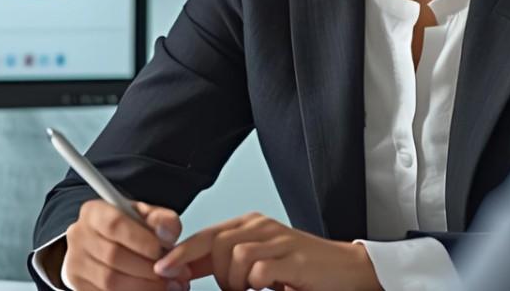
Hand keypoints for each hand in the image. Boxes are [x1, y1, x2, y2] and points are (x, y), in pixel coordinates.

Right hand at [63, 199, 188, 290]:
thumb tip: (168, 234)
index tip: (163, 249)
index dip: (140, 239)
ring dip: (144, 287)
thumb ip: (161, 219)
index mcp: (94, 213)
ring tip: (167, 285)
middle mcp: (79, 237)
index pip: (114, 224)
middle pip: (113, 256)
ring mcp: (76, 265)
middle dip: (148, 268)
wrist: (104, 245)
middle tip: (174, 274)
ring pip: (110, 282)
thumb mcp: (144, 216)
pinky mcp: (81, 287)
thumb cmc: (127, 229)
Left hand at [152, 213, 379, 290]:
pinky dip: (256, 283)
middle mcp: (261, 226)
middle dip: (210, 271)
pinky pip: (259, 270)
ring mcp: (278, 240)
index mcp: (249, 225)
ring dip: (236, 281)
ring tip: (253, 289)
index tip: (161, 269)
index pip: (204, 234)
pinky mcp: (293, 258)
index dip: (181, 253)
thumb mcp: (257, 264)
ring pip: (234, 255)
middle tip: (231, 288)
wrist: (348, 271)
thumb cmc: (300, 271)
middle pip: (214, 242)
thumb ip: (224, 264)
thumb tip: (183, 272)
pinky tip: (268, 287)